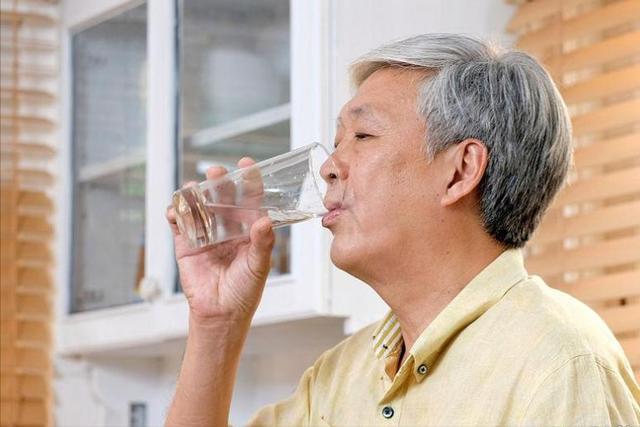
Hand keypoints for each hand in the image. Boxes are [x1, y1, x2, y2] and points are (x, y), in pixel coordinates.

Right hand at [166, 157, 274, 323]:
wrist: (220, 315)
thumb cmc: (245, 291)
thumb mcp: (259, 267)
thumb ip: (262, 244)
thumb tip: (264, 221)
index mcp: (248, 229)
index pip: (250, 199)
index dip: (248, 181)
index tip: (245, 165)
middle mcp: (227, 227)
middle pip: (222, 197)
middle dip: (219, 182)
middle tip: (216, 173)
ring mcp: (205, 234)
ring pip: (198, 206)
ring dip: (194, 194)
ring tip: (192, 188)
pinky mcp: (186, 244)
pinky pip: (178, 224)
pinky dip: (174, 214)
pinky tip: (174, 210)